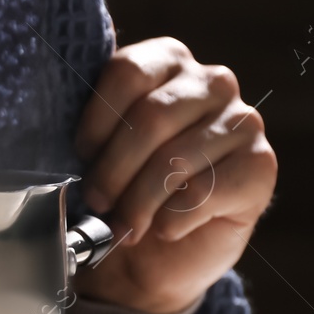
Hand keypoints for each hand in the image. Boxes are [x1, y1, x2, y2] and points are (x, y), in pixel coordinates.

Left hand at [71, 37, 276, 313]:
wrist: (155, 254)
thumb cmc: (121, 188)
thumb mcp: (97, 147)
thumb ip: (89, 125)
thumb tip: (52, 125)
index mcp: (167, 59)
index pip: (128, 71)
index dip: (97, 119)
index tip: (80, 154)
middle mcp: (212, 82)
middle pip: (151, 117)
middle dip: (113, 169)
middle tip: (96, 200)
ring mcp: (243, 121)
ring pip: (175, 159)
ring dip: (138, 201)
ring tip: (124, 224)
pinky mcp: (261, 166)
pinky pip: (204, 192)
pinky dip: (171, 219)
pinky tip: (163, 229)